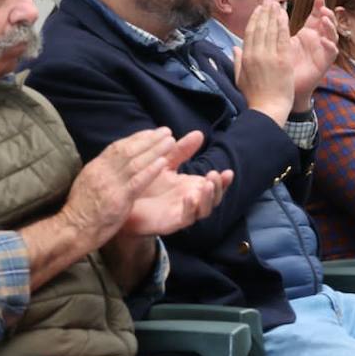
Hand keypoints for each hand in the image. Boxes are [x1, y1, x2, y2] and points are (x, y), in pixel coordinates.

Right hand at [62, 128, 178, 246]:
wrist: (72, 229)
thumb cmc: (81, 211)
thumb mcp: (86, 184)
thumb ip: (100, 172)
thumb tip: (111, 162)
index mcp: (96, 167)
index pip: (118, 147)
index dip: (136, 138)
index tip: (151, 132)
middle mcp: (103, 171)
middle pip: (129, 149)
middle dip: (149, 139)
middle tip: (166, 131)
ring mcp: (110, 184)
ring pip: (135, 162)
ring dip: (155, 150)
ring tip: (170, 141)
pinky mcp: (118, 199)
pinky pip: (137, 181)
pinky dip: (151, 170)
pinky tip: (163, 162)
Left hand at [120, 131, 234, 236]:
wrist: (125, 203)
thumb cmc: (146, 185)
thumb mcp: (165, 163)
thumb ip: (181, 151)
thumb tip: (199, 133)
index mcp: (192, 186)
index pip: (214, 185)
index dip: (223, 181)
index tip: (228, 172)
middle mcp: (191, 200)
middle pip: (214, 198)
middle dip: (218, 188)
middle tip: (214, 175)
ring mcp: (183, 212)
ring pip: (204, 210)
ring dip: (208, 198)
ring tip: (207, 185)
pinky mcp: (172, 222)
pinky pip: (186, 218)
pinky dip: (190, 208)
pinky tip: (189, 197)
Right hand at [234, 0, 295, 124]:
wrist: (267, 110)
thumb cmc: (254, 97)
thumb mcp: (240, 78)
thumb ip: (237, 61)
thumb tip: (234, 48)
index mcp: (246, 57)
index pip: (250, 32)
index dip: (255, 18)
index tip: (259, 8)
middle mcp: (256, 54)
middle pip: (261, 27)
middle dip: (265, 11)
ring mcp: (270, 56)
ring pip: (271, 30)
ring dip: (274, 14)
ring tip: (276, 3)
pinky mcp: (283, 61)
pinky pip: (283, 38)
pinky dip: (283, 25)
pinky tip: (284, 16)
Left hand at [289, 0, 338, 110]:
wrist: (284, 86)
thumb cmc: (283, 63)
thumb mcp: (281, 41)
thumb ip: (280, 26)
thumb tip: (273, 8)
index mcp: (308, 33)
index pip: (316, 16)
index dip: (319, 5)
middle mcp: (318, 40)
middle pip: (328, 23)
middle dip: (327, 13)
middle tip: (322, 7)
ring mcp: (323, 51)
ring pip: (333, 35)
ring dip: (330, 27)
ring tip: (324, 20)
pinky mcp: (325, 63)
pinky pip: (332, 52)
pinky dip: (329, 46)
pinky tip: (324, 41)